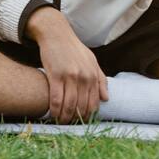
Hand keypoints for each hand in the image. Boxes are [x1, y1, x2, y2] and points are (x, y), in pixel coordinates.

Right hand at [25, 6, 107, 122]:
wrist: (57, 34)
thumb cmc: (74, 48)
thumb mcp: (92, 61)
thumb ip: (100, 80)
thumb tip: (106, 99)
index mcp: (94, 75)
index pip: (94, 103)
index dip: (87, 116)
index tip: (81, 121)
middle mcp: (84, 77)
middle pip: (81, 107)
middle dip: (75, 119)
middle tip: (69, 124)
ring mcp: (70, 77)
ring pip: (69, 105)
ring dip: (64, 117)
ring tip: (61, 122)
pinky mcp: (55, 75)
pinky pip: (56, 99)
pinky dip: (54, 110)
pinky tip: (52, 114)